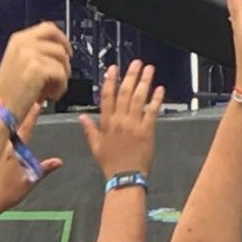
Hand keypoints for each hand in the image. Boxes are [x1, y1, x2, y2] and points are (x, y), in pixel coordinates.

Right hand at [0, 22, 71, 120]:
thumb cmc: (8, 93)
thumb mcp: (19, 63)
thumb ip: (36, 52)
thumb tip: (59, 50)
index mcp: (18, 40)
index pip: (48, 28)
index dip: (61, 39)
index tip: (67, 50)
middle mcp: (23, 44)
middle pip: (58, 41)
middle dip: (66, 56)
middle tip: (65, 71)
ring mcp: (29, 55)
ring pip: (62, 58)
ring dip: (63, 76)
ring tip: (53, 88)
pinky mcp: (36, 68)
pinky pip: (61, 73)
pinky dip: (61, 86)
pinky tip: (51, 95)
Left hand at [0, 105, 63, 221]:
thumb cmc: (4, 194)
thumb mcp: (28, 182)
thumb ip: (43, 170)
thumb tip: (58, 161)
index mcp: (15, 149)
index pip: (26, 126)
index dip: (32, 114)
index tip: (36, 102)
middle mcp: (2, 145)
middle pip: (11, 123)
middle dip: (19, 111)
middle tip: (24, 100)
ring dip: (6, 119)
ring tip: (11, 111)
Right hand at [79, 60, 165, 178]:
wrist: (125, 178)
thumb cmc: (111, 163)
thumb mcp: (95, 146)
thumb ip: (89, 129)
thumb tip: (81, 117)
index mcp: (107, 123)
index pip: (107, 96)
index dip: (110, 80)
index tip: (113, 68)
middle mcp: (120, 121)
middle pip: (125, 93)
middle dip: (130, 75)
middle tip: (137, 63)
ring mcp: (134, 125)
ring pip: (138, 99)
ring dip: (144, 82)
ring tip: (149, 69)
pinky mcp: (147, 131)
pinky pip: (152, 111)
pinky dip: (156, 99)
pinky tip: (160, 89)